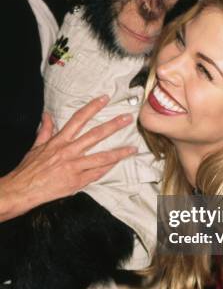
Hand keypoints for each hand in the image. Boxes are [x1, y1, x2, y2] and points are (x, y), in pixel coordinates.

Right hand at [0, 95, 135, 220]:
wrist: (24, 189)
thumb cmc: (29, 169)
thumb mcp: (36, 146)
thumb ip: (45, 130)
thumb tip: (47, 115)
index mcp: (59, 141)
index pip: (78, 119)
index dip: (92, 107)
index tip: (104, 99)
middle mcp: (69, 152)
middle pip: (95, 135)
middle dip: (113, 126)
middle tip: (127, 118)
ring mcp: (74, 167)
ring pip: (102, 157)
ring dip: (119, 152)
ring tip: (133, 149)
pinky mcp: (77, 181)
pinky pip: (97, 174)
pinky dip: (107, 169)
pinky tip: (118, 165)